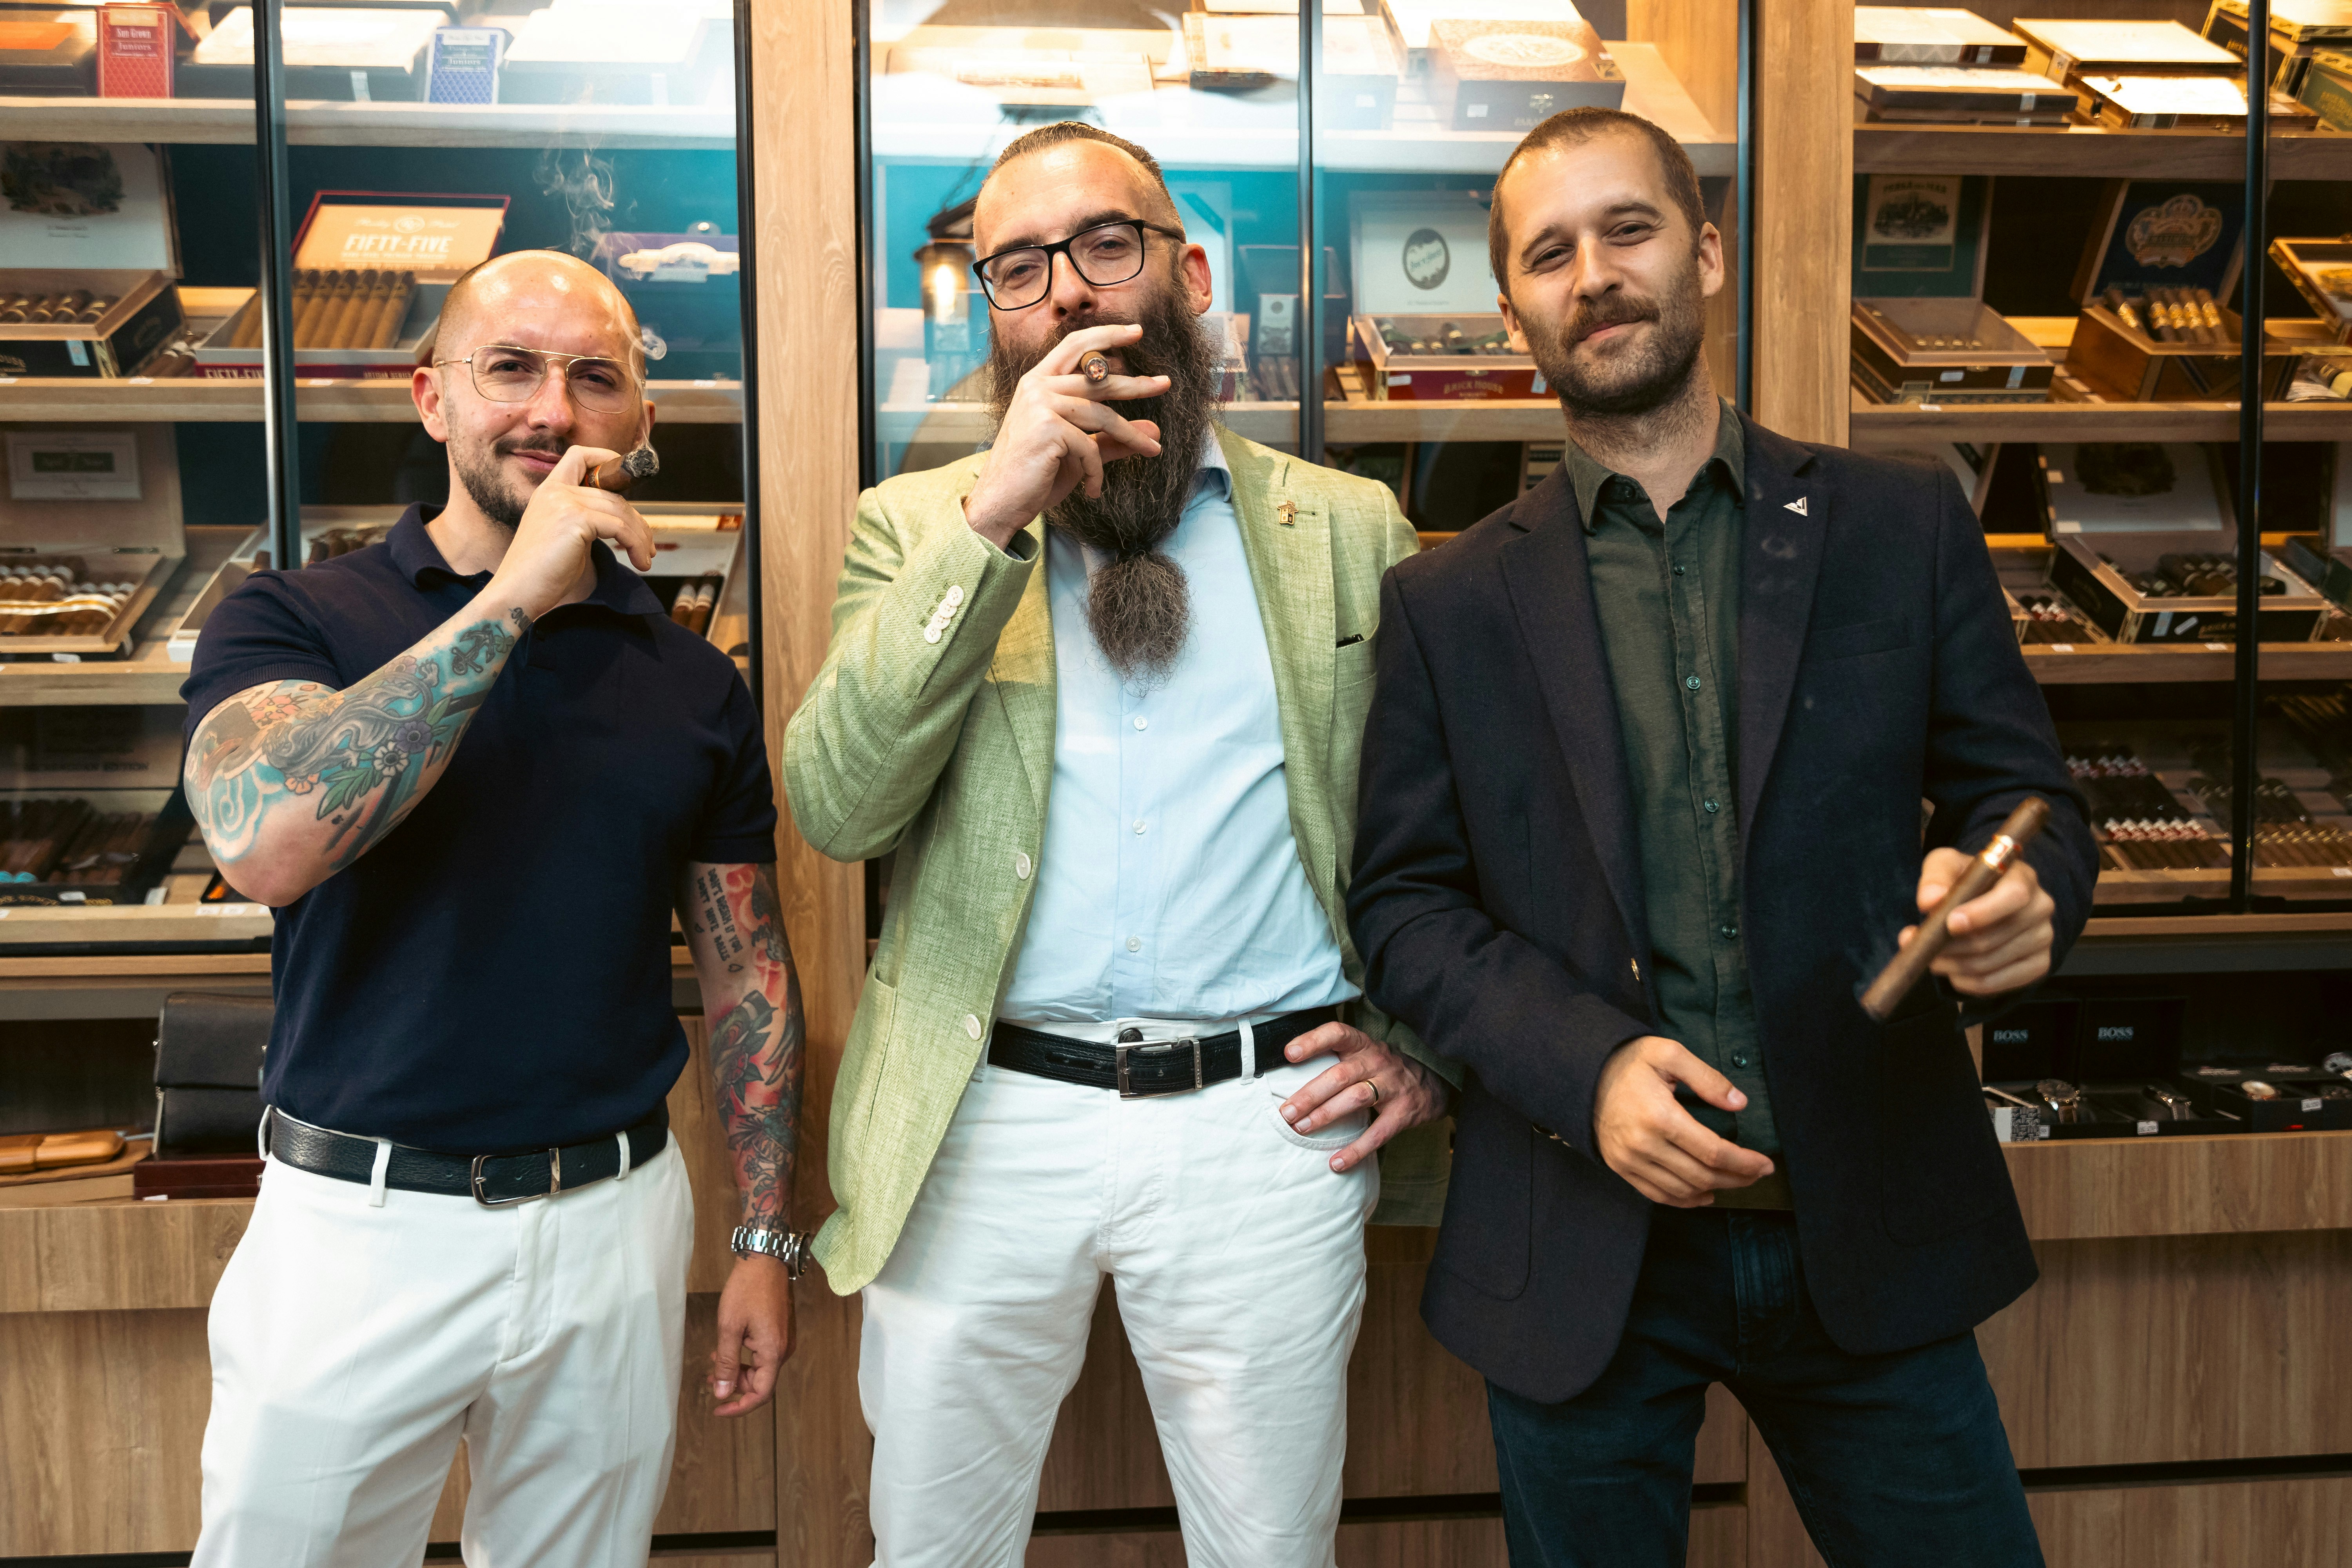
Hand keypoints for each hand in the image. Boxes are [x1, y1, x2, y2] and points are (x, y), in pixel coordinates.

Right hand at [485, 444, 654, 619]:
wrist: (517, 594)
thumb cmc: (542, 575)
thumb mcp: (566, 539)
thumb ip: (587, 522)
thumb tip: (622, 523)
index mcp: (549, 492)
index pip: (578, 456)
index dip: (605, 458)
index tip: (626, 475)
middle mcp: (555, 492)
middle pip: (611, 492)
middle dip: (636, 519)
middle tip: (647, 544)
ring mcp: (563, 503)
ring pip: (620, 510)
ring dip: (640, 536)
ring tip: (645, 557)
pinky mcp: (575, 520)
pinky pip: (620, 527)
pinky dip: (636, 545)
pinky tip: (640, 562)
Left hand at [708, 1252, 793, 1417]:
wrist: (765, 1259)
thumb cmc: (747, 1290)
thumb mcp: (730, 1327)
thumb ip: (727, 1363)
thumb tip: (722, 1393)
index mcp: (773, 1352)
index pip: (760, 1394)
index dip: (739, 1407)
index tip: (718, 1410)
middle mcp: (783, 1349)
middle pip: (760, 1382)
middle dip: (734, 1385)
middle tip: (709, 1379)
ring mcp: (784, 1340)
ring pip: (760, 1368)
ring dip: (737, 1370)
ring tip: (714, 1362)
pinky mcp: (780, 1331)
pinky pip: (763, 1354)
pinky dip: (745, 1357)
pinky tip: (728, 1347)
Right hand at [961, 322, 1170, 548]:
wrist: (1001, 502)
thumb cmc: (1037, 475)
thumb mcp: (1079, 452)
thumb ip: (1113, 439)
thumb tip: (1155, 430)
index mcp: (1038, 382)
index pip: (1075, 346)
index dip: (1107, 335)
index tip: (1136, 332)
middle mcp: (1037, 386)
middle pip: (1097, 377)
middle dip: (1136, 383)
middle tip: (1165, 384)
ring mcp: (1040, 405)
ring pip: (1102, 415)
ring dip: (1131, 435)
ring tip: (1153, 451)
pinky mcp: (1046, 427)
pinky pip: (1089, 447)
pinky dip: (1096, 472)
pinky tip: (1093, 488)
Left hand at [1277, 1022, 1450, 1173]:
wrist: (1431, 1085)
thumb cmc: (1382, 1069)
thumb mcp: (1363, 1053)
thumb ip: (1334, 1056)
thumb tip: (1286, 1069)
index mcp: (1363, 1045)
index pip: (1338, 1033)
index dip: (1313, 1041)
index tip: (1288, 1054)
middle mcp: (1377, 1061)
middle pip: (1340, 1074)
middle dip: (1310, 1094)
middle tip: (1286, 1113)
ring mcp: (1392, 1087)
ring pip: (1355, 1098)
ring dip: (1326, 1114)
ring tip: (1301, 1129)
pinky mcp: (1403, 1113)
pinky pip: (1377, 1133)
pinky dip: (1356, 1149)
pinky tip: (1336, 1162)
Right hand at [1592, 1036, 1773, 1207]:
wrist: (1582, 1074)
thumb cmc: (1629, 1061)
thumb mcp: (1669, 1054)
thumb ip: (1706, 1078)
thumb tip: (1739, 1102)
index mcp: (1660, 1116)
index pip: (1713, 1152)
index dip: (1744, 1162)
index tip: (1765, 1164)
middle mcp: (1643, 1144)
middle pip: (1701, 1176)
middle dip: (1736, 1178)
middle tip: (1757, 1174)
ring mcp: (1629, 1160)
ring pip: (1682, 1190)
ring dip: (1714, 1190)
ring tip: (1735, 1181)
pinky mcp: (1621, 1167)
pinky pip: (1657, 1195)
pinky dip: (1684, 1200)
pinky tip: (1704, 1195)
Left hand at [1902, 849, 2054, 997]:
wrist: (1986, 903)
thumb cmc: (1967, 880)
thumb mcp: (1947, 866)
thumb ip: (1936, 878)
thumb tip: (1930, 900)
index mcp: (2023, 877)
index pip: (2014, 896)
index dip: (1981, 913)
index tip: (1950, 923)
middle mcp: (2040, 908)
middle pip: (1994, 937)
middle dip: (1951, 946)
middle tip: (1922, 946)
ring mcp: (2042, 938)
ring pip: (1989, 963)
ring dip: (1953, 965)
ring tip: (1931, 958)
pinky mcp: (2038, 965)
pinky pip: (1996, 983)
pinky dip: (1967, 982)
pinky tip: (1952, 972)